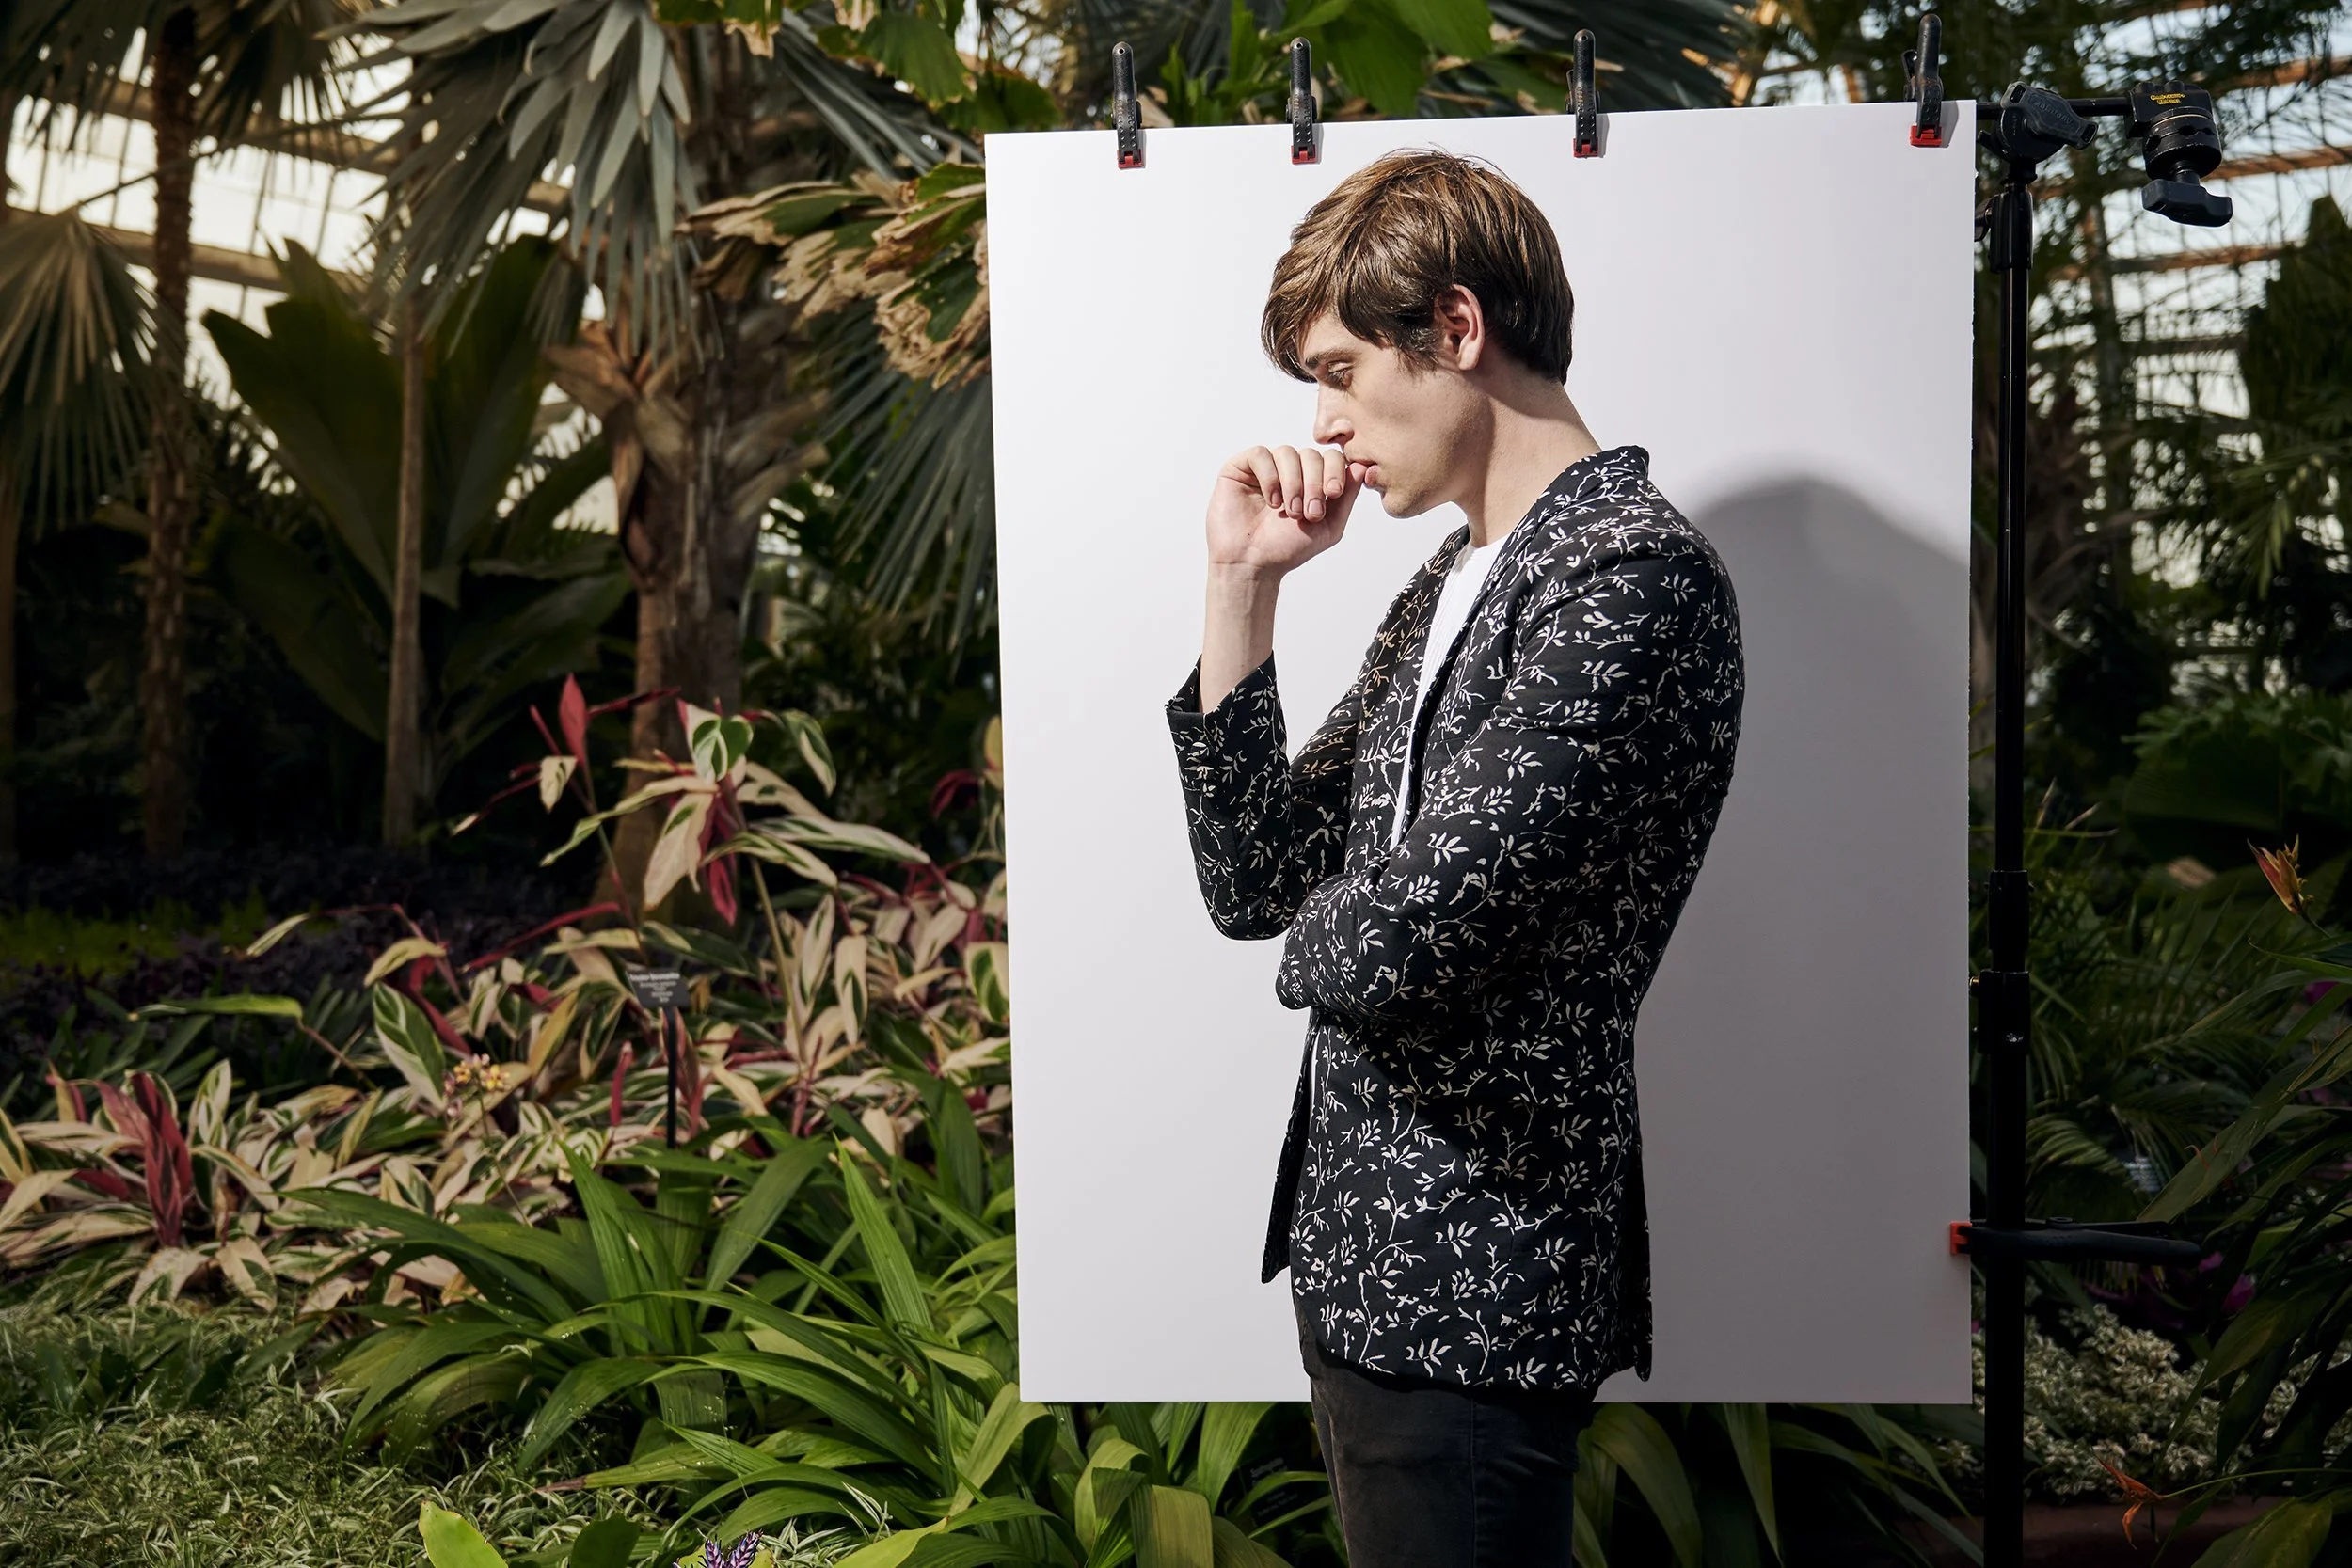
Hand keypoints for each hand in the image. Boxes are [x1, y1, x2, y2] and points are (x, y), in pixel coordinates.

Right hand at [1205, 444, 1368, 579]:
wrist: (1253, 563)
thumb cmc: (1288, 548)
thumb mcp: (1330, 526)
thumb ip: (1348, 495)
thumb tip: (1364, 466)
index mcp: (1310, 480)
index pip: (1330, 457)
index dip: (1335, 471)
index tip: (1333, 494)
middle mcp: (1289, 470)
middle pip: (1311, 454)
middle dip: (1314, 483)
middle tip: (1309, 512)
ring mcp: (1265, 467)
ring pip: (1287, 452)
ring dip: (1293, 484)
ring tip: (1289, 511)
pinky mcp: (1240, 467)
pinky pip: (1261, 454)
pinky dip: (1270, 477)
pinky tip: (1271, 501)